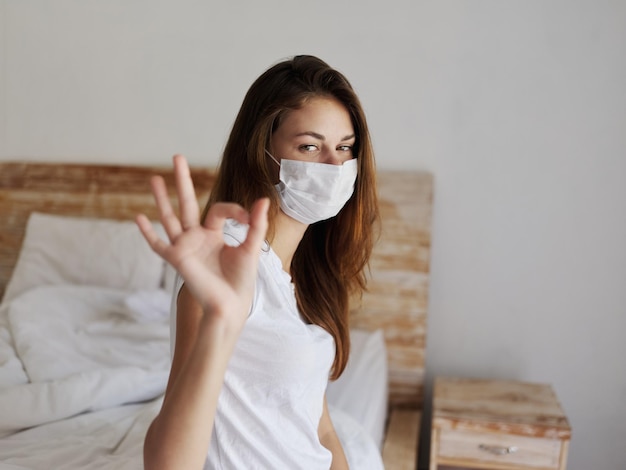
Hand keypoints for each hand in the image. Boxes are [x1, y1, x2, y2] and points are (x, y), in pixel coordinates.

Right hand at [136, 155, 268, 330]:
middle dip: (182, 180)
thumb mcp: (252, 247)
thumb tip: (264, 199)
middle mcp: (197, 237)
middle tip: (177, 156)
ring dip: (161, 198)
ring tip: (153, 177)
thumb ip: (256, 224)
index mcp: (214, 233)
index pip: (218, 210)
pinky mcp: (177, 259)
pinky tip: (138, 217)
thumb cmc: (241, 280)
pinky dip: (148, 233)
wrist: (231, 304)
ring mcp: (185, 246)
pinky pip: (158, 244)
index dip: (235, 210)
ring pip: (169, 217)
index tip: (247, 217)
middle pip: (187, 203)